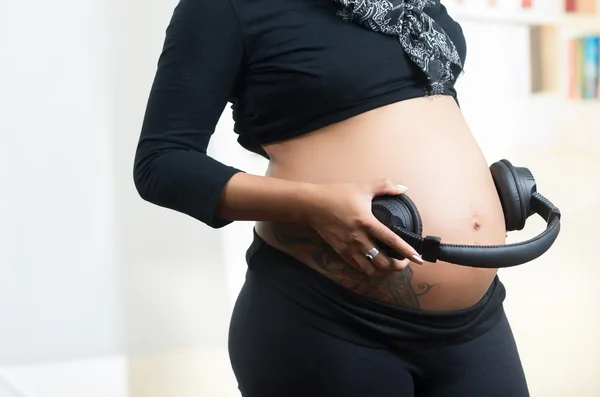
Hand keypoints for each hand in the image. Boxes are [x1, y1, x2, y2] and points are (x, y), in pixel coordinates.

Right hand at [304, 179, 423, 275]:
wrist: (312, 205)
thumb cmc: (337, 195)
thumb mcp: (362, 187)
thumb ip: (385, 186)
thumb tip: (403, 187)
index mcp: (367, 223)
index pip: (392, 241)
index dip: (407, 251)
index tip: (418, 258)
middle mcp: (359, 239)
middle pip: (383, 263)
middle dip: (397, 266)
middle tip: (404, 262)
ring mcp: (349, 248)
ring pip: (371, 270)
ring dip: (383, 271)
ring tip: (390, 266)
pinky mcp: (341, 252)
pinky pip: (358, 267)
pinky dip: (369, 269)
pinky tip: (374, 264)